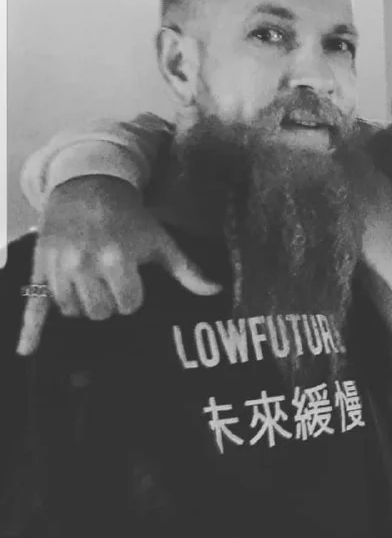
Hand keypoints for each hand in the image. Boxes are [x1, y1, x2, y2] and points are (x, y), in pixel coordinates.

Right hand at [16, 175, 221, 355]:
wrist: (88, 187)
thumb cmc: (130, 218)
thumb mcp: (161, 242)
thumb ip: (188, 271)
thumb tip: (217, 291)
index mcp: (117, 260)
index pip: (128, 305)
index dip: (133, 296)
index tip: (132, 279)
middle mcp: (84, 265)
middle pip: (100, 312)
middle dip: (109, 301)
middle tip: (111, 281)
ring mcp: (59, 268)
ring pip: (73, 310)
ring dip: (84, 303)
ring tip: (92, 281)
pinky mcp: (40, 268)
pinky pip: (33, 304)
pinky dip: (32, 329)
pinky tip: (28, 350)